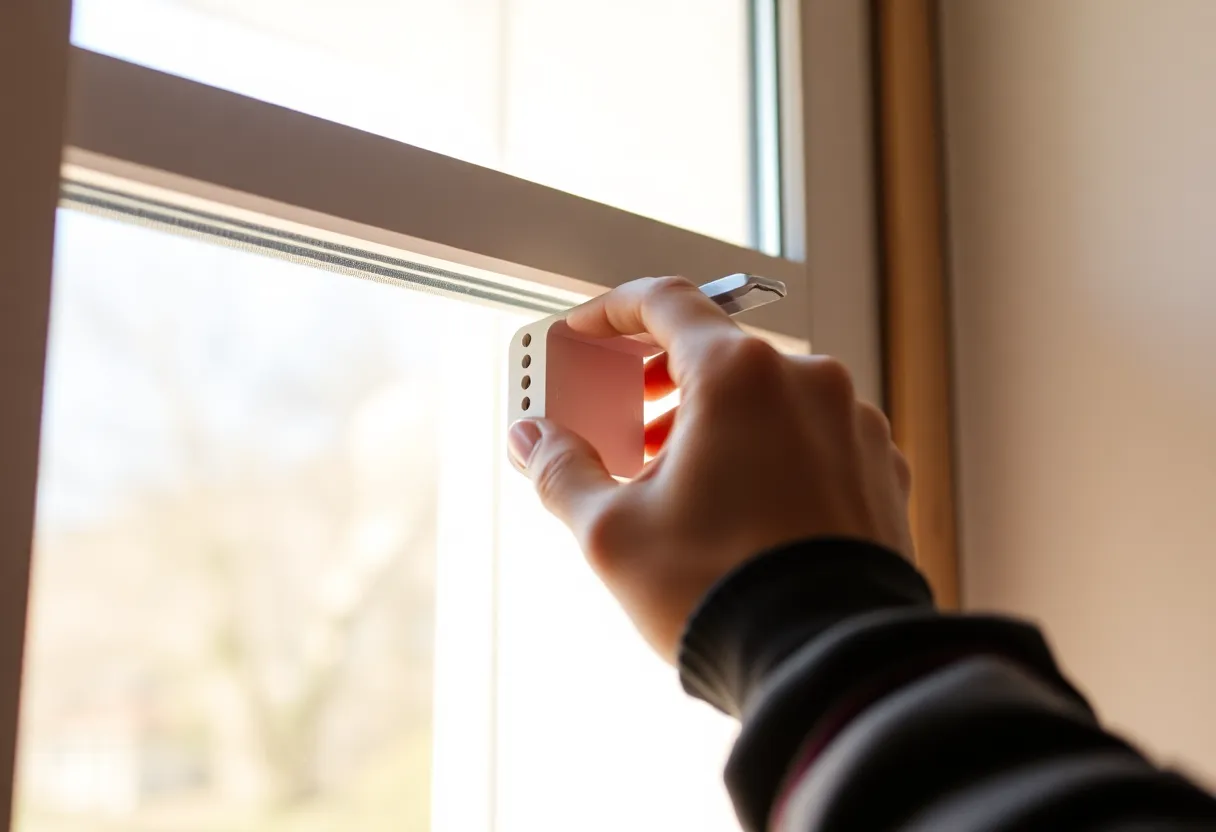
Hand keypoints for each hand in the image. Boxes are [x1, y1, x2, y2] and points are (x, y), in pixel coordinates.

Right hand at [507, 276, 913, 662]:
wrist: (828, 664)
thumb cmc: (720, 591)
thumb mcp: (613, 531)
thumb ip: (561, 468)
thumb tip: (529, 438)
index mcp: (741, 375)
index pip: (665, 301)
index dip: (612, 312)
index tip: (585, 334)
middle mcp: (809, 382)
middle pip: (717, 352)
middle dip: (660, 379)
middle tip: (625, 417)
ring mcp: (855, 424)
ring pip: (769, 396)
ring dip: (716, 418)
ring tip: (678, 472)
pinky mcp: (882, 469)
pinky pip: (812, 436)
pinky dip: (769, 448)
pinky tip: (741, 501)